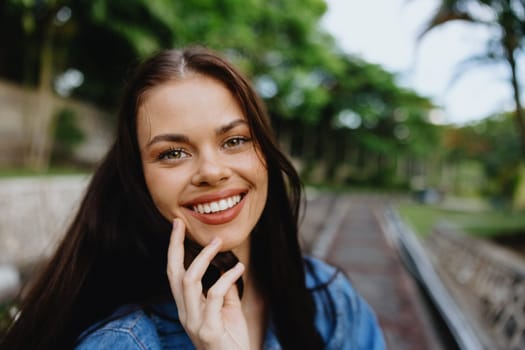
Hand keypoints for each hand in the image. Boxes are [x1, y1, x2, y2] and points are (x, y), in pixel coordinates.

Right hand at [167, 219, 249, 349]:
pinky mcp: (209, 329)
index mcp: (187, 308)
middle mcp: (186, 314)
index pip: (174, 275)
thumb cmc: (232, 340)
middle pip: (174, 274)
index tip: (177, 228)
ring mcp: (195, 322)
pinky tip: (239, 269)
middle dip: (175, 246)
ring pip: (190, 281)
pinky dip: (227, 278)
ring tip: (218, 242)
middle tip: (180, 224)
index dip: (173, 250)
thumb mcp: (227, 311)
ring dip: (203, 258)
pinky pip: (214, 295)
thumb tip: (228, 268)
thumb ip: (225, 291)